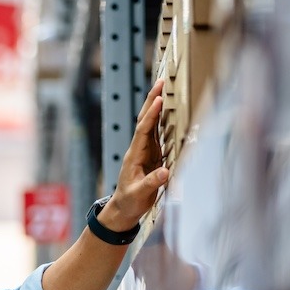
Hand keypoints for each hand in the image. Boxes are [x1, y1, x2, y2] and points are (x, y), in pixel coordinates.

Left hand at [101, 80, 170, 229]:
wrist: (123, 208)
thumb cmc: (130, 201)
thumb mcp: (140, 194)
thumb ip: (152, 183)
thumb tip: (166, 172)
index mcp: (134, 155)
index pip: (143, 130)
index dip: (151, 115)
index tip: (159, 100)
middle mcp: (139, 149)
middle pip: (144, 120)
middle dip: (151, 101)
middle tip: (160, 82)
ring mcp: (145, 151)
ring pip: (150, 124)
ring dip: (156, 106)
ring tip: (163, 88)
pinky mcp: (151, 155)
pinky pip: (156, 133)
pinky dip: (161, 119)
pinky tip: (167, 110)